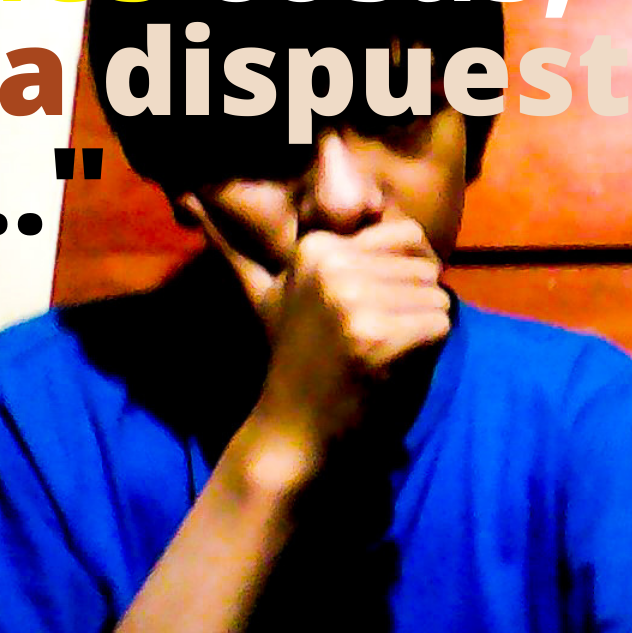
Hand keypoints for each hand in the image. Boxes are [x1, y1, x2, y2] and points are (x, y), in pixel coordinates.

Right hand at [245, 218, 450, 487]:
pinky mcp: (382, 336)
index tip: (363, 311)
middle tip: (369, 340)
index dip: (400, 276)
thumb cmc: (296, 367)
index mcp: (315, 247)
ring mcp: (357, 300)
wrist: (294, 437)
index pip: (405, 235)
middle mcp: (334, 264)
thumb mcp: (272, 298)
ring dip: (420, 330)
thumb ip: (244, 249)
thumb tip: (189, 196)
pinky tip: (389, 370)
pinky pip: (442, 325)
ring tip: (376, 356)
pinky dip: (428, 352)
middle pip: (426, 266)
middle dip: (411, 304)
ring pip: (437, 295)